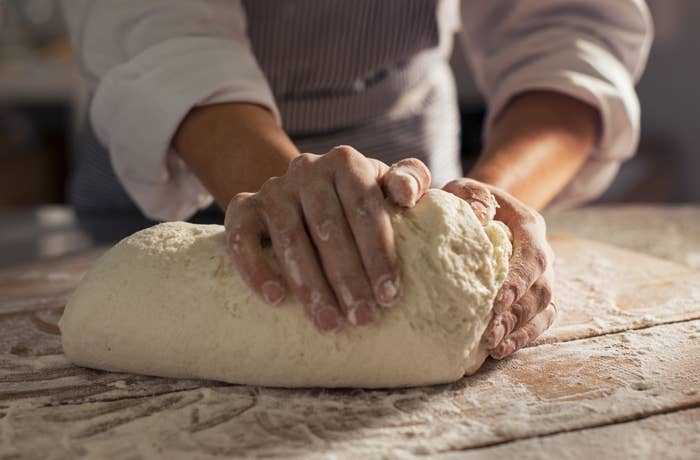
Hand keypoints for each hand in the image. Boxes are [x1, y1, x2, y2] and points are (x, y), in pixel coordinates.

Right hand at [224, 146, 430, 331]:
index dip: (378, 252)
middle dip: (348, 277)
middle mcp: (307, 169)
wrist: (303, 193)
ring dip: (309, 284)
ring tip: (329, 322)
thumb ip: (409, 180)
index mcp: (345, 162)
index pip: (364, 207)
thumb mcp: (385, 185)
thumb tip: (406, 193)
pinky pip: (242, 238)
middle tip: (363, 318)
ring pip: (290, 238)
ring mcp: (272, 188)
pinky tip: (274, 299)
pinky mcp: (243, 207)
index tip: (389, 296)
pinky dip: (256, 269)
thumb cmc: (357, 199)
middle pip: (327, 227)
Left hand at [443, 178, 555, 358]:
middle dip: (517, 314)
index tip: (498, 300)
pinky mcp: (534, 296)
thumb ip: (472, 197)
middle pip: (540, 288)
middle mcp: (542, 253)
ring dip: (519, 330)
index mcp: (528, 226)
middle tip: (490, 333)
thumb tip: (478, 215)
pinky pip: (539, 321)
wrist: (481, 210)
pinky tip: (499, 351)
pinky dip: (522, 337)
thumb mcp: (465, 189)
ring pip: (543, 309)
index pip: (532, 256)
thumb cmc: (468, 202)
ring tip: (493, 347)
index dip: (519, 281)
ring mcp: (541, 277)